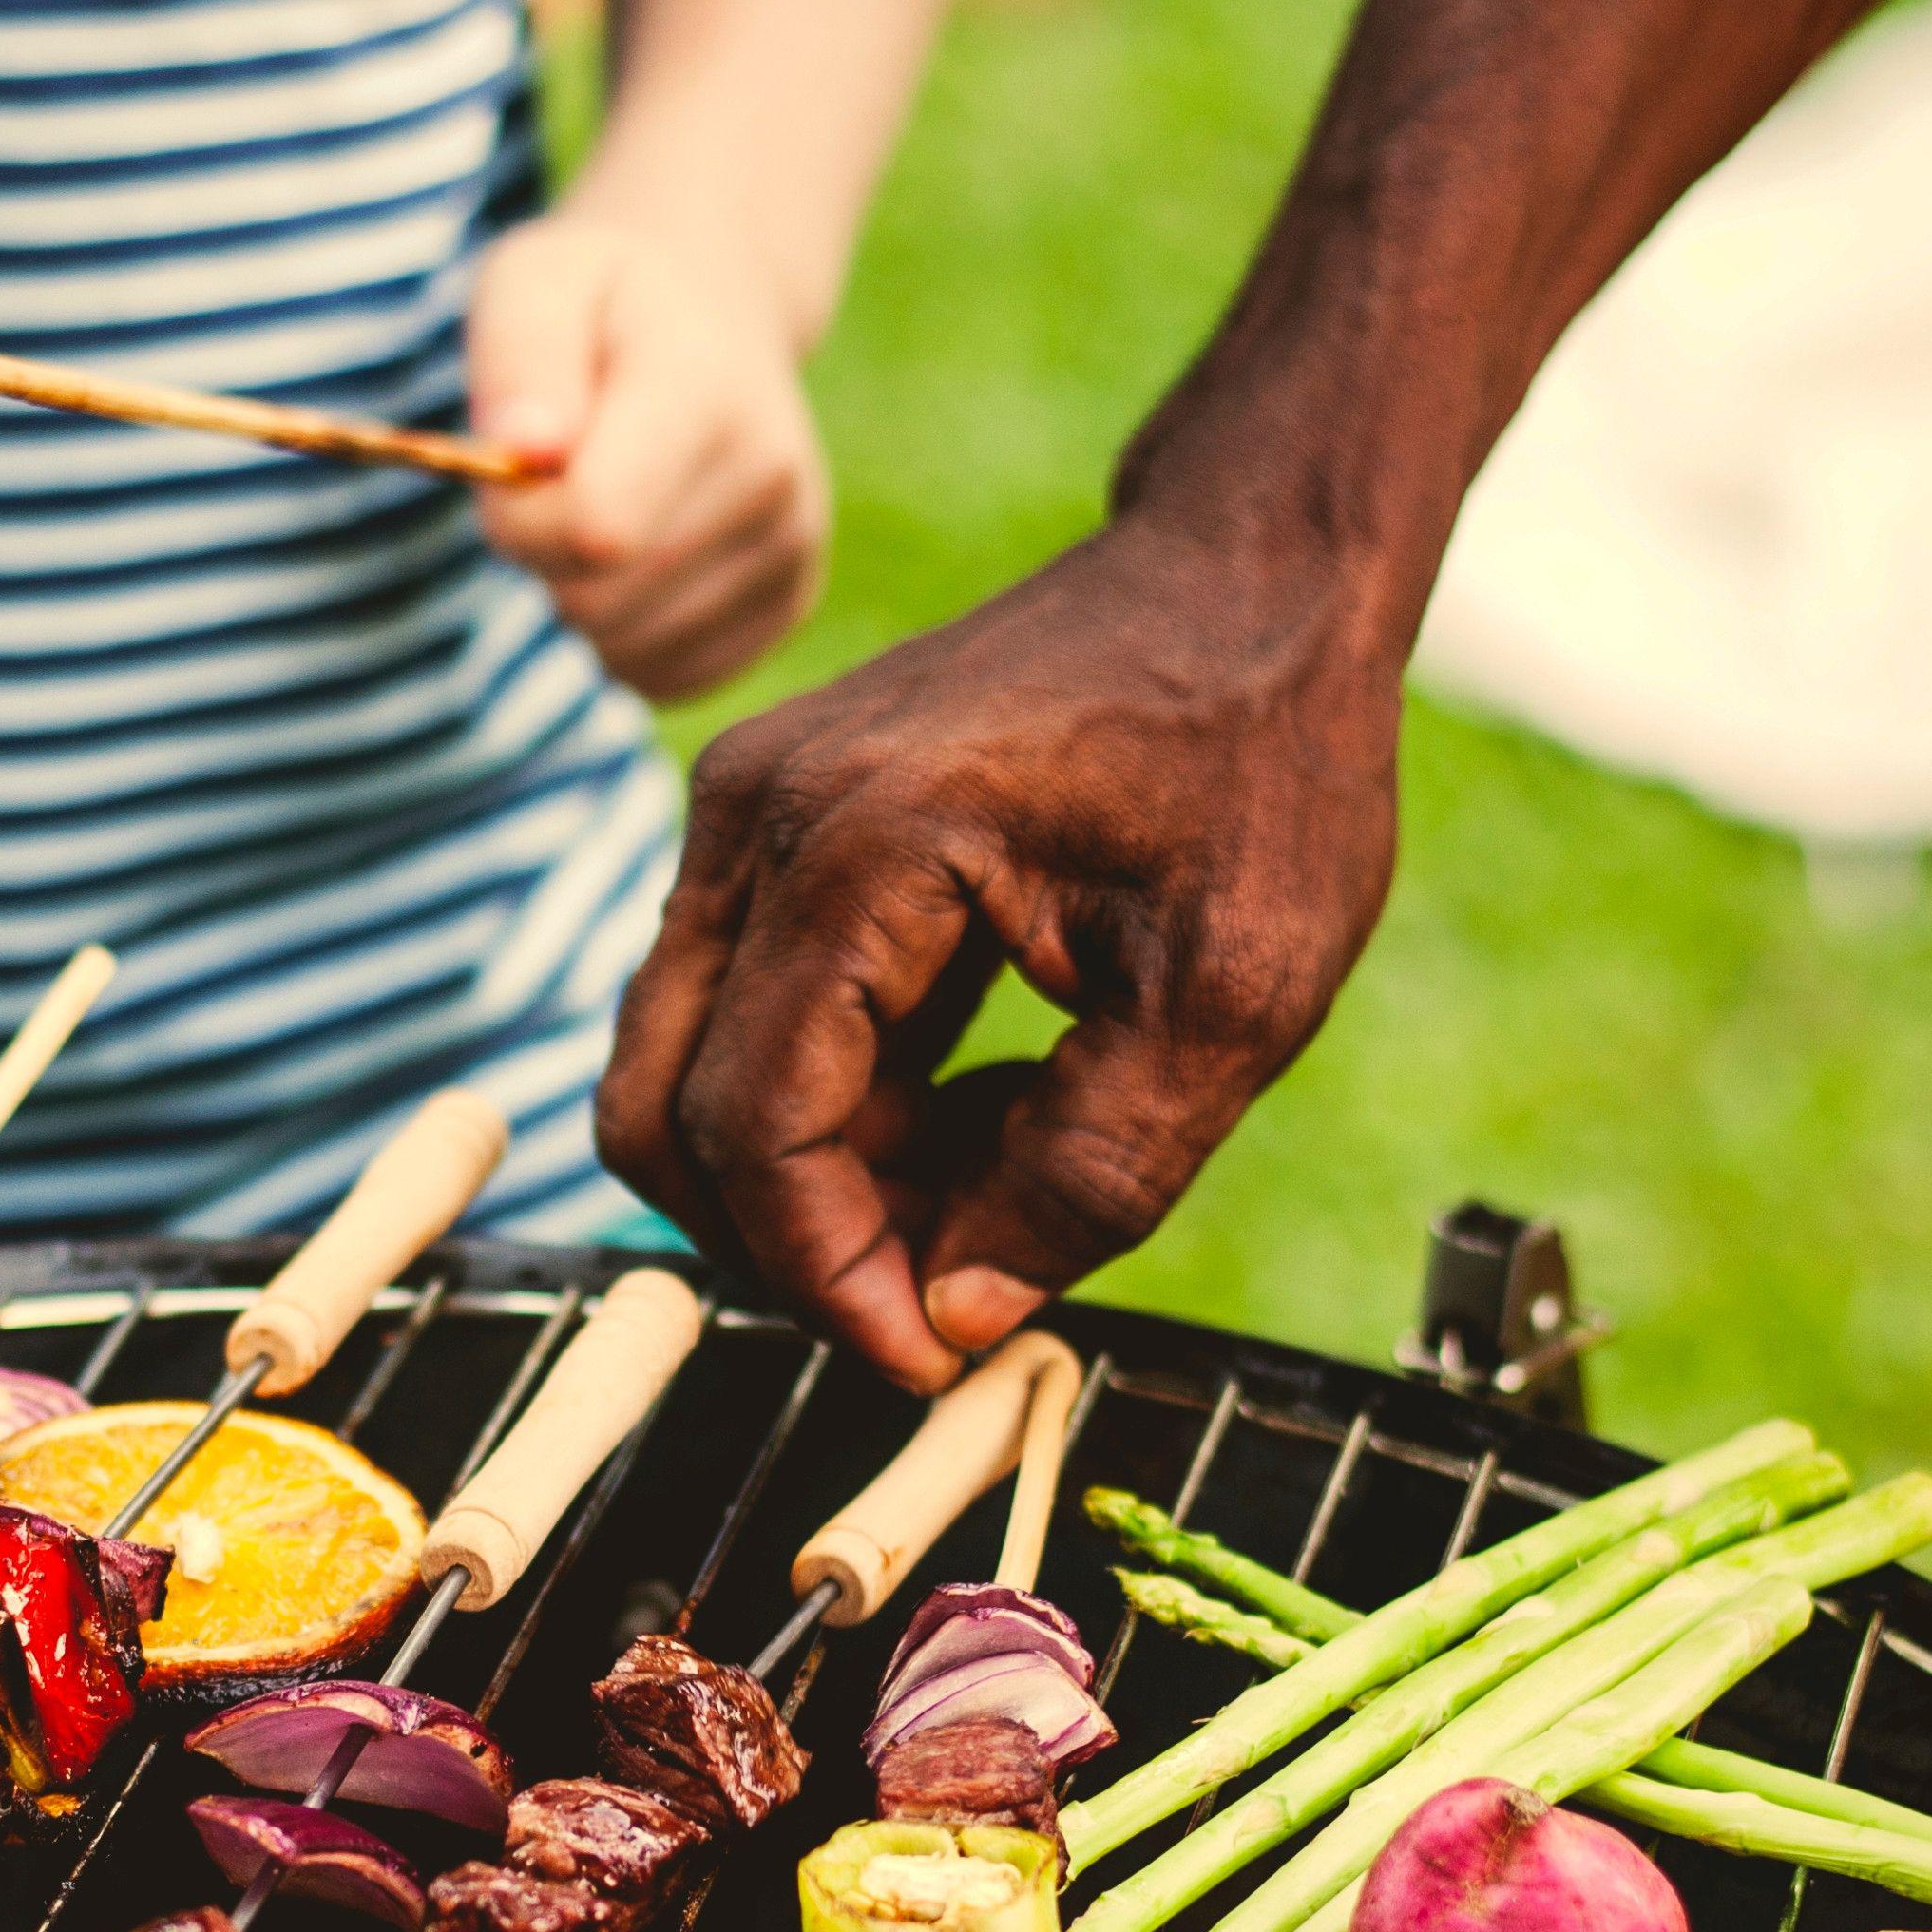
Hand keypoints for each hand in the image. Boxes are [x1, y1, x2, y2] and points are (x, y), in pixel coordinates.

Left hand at [468, 210, 828, 702]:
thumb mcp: (540, 280)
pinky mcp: (790, 603)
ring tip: (604, 504)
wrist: (716, 316)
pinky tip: (636, 556)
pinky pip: (665, 677)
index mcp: (708, 394)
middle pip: (599, 600)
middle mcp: (771, 479)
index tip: (517, 462)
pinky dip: (624, 635)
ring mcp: (792, 548)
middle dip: (543, 553)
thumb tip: (525, 450)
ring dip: (580, 595)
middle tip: (558, 479)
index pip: (595, 529)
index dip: (520, 515)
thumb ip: (521, 354)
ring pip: (626, 649)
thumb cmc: (603, 303)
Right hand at [594, 508, 1402, 1382]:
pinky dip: (840, 1105)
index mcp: (859, 846)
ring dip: (820, 1177)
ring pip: (692, 1075)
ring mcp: (750, 815)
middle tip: (951, 1294)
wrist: (1253, 573)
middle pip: (667, 1114)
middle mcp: (758, 819)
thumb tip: (956, 1319)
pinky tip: (992, 1099)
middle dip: (794, 1242)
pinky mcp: (774, 828)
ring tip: (1002, 1176)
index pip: (756, 1128)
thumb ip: (1093, 1177)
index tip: (938, 1358)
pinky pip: (745, 1016)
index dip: (832, 1278)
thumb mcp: (1233, 997)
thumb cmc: (1264, 755)